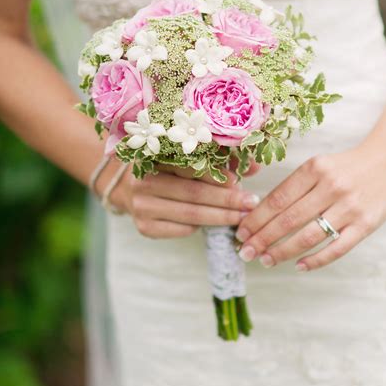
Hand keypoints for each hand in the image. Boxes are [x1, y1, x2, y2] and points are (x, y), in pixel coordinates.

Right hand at [108, 163, 260, 238]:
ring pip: (190, 215)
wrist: (130, 187)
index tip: (239, 181)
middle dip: (226, 200)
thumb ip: (221, 159)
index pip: (189, 167)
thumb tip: (255, 166)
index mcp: (154, 156)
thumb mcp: (190, 157)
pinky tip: (220, 225)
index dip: (216, 175)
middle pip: (193, 193)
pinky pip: (181, 229)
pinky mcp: (144, 227)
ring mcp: (141, 206)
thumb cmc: (169, 168)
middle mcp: (143, 181)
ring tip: (243, 216)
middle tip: (251, 203)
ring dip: (221, 217)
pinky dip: (203, 227)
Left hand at [235, 141, 385, 270]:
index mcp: (314, 169)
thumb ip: (293, 187)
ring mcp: (350, 208)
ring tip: (266, 260)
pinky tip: (299, 266)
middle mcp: (331, 187)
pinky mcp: (366, 225)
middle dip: (263, 239)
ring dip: (283, 251)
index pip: (278, 199)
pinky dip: (316, 260)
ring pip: (309, 236)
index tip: (241, 232)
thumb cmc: (344, 167)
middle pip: (289, 220)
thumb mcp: (317, 166)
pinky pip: (337, 248)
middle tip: (246, 252)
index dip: (256, 219)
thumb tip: (259, 214)